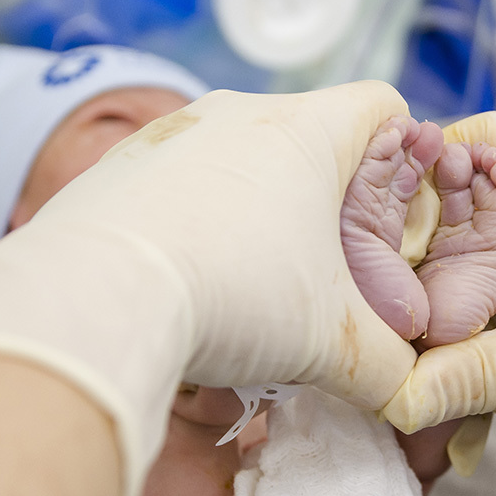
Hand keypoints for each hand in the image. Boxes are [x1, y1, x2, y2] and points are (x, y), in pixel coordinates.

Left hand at [0, 83, 417, 495]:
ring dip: (263, 213)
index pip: (384, 106)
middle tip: (330, 269)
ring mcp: (172, 134)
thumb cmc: (231, 298)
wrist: (90, 301)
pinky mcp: (118, 166)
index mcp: (305, 130)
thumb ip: (388, 367)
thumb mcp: (332, 345)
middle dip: (332, 201)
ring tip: (253, 284)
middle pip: (313, 137)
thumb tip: (405, 389)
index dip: (405, 153)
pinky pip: (182, 182)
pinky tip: (189, 280)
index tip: (394, 216)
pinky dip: (199, 221)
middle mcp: (238, 113)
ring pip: (245, 159)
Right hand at [381, 112, 495, 495]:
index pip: (457, 149)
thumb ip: (470, 377)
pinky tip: (469, 434)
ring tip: (436, 416)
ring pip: (458, 287)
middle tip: (395, 361)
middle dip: (417, 302)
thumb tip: (386, 393)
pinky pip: (486, 327)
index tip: (365, 254)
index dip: (403, 190)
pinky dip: (474, 374)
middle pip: (442, 229)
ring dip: (445, 352)